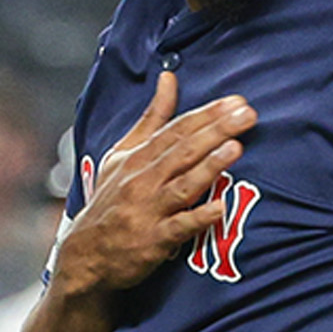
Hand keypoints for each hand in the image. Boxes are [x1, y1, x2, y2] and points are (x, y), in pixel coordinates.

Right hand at [54, 72, 255, 296]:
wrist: (85, 254)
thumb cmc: (110, 200)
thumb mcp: (123, 153)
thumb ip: (152, 117)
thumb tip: (169, 77)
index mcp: (138, 157)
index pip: (176, 130)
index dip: (207, 114)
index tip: (236, 101)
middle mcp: (143, 180)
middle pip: (183, 151)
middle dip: (216, 131)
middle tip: (247, 115)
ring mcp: (148, 211)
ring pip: (182, 185)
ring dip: (209, 167)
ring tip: (235, 149)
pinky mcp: (153, 241)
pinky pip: (178, 227)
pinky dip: (198, 218)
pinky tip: (220, 208)